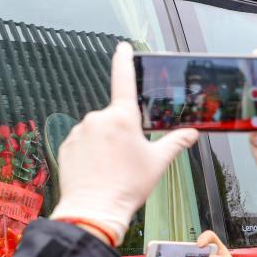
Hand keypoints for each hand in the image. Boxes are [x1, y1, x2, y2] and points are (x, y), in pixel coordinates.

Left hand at [50, 42, 198, 245]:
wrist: (93, 209)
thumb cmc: (127, 186)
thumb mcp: (158, 162)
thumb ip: (175, 142)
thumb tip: (191, 133)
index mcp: (122, 117)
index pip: (123, 80)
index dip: (124, 60)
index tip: (123, 47)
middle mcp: (97, 119)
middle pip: (113, 118)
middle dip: (121, 132)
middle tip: (127, 158)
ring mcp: (79, 132)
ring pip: (96, 132)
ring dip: (103, 144)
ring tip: (110, 169)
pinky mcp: (66, 146)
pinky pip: (81, 144)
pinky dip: (88, 154)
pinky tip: (95, 171)